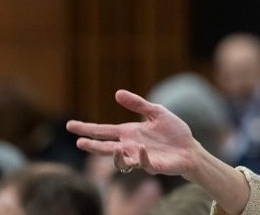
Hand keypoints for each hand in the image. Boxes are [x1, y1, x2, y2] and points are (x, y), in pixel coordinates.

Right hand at [67, 90, 200, 178]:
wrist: (190, 148)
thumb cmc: (173, 132)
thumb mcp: (156, 112)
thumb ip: (138, 105)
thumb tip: (117, 93)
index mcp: (129, 133)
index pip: (103, 131)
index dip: (86, 128)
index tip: (69, 125)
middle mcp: (130, 146)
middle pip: (105, 147)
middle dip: (92, 146)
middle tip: (79, 143)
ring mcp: (140, 157)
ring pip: (120, 161)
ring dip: (115, 157)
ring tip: (113, 149)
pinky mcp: (153, 166)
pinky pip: (143, 164)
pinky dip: (141, 157)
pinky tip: (141, 148)